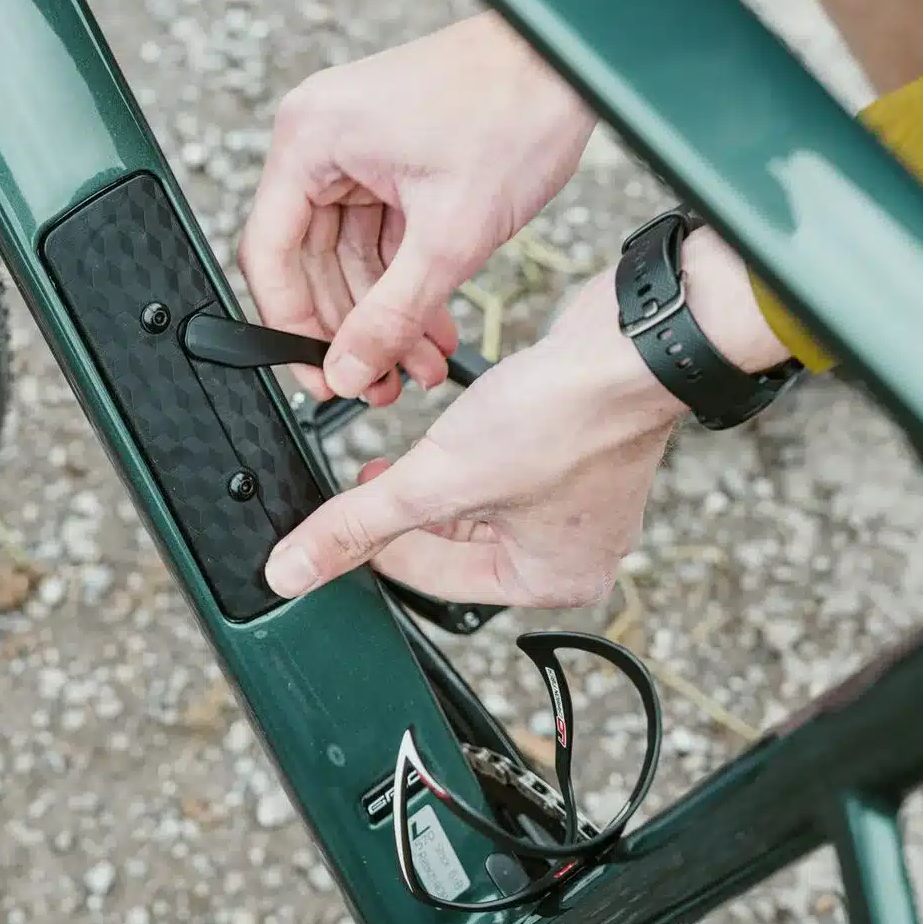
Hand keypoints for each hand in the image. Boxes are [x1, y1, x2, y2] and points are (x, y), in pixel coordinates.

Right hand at [239, 12, 596, 406]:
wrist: (570, 63)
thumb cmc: (514, 108)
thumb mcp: (451, 235)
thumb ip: (391, 315)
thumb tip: (350, 370)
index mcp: (309, 140)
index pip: (270, 255)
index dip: (292, 327)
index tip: (321, 375)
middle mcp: (319, 139)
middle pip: (309, 261)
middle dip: (352, 328)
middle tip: (379, 383)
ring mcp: (353, 148)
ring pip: (349, 256)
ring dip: (385, 313)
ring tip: (420, 364)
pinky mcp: (387, 157)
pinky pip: (379, 235)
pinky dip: (405, 280)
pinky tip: (432, 326)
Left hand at [262, 230, 791, 607]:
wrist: (629, 342)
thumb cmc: (563, 418)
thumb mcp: (436, 480)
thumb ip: (358, 525)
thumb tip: (293, 571)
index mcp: (550, 581)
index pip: (433, 579)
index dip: (376, 545)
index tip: (339, 516)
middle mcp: (574, 549)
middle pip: (456, 542)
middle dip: (409, 506)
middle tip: (367, 475)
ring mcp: (582, 498)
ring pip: (480, 498)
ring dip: (440, 472)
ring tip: (406, 448)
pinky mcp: (580, 448)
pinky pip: (507, 462)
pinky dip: (474, 446)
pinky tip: (459, 421)